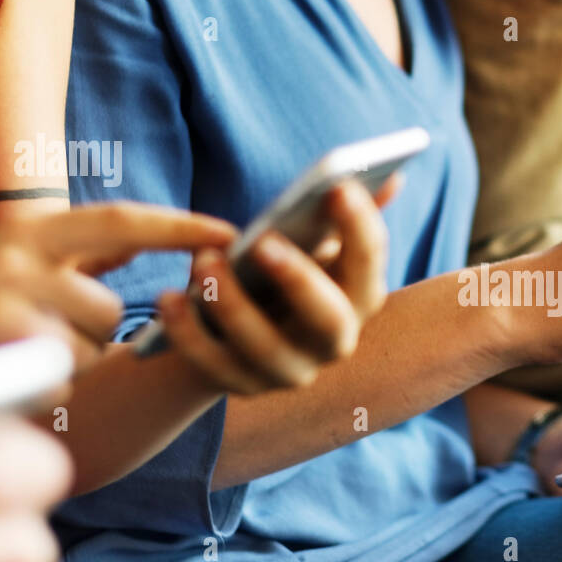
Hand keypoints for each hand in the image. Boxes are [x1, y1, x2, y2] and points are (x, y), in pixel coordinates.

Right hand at [0, 204, 236, 377]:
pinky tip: (6, 378)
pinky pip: (58, 384)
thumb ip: (83, 254)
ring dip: (67, 365)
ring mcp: (5, 304)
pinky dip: (43, 392)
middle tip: (49, 336)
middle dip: (95, 336)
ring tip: (18, 355)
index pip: (122, 220)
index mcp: (35, 233)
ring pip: (87, 352)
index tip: (232, 233)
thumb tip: (147, 236)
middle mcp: (20, 258)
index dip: (180, 227)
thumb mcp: (21, 262)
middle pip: (111, 310)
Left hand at [153, 180, 390, 393]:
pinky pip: (214, 367)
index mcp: (359, 298)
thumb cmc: (284, 268)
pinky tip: (168, 299)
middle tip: (262, 240)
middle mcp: (334, 343)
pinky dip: (188, 335)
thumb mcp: (315, 242)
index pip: (372, 267)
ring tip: (203, 261)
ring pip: (266, 348)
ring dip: (232, 305)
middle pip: (330, 321)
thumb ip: (345, 214)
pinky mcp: (242, 385)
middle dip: (299, 280)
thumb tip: (393, 176)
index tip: (337, 186)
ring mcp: (289, 371)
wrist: (241, 323)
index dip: (361, 227)